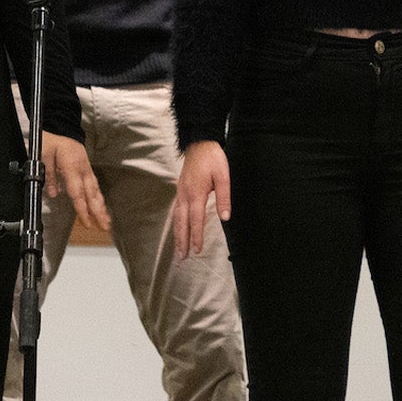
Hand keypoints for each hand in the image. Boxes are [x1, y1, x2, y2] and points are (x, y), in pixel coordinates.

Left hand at [44, 133, 109, 232]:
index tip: (87, 222)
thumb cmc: (52, 140)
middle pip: (92, 194)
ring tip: (107, 222)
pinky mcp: (87, 170)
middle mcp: (83, 169)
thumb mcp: (43, 155)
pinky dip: (100, 199)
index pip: (78, 192)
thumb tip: (54, 193)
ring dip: (101, 207)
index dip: (82, 209)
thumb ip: (49, 174)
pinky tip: (102, 208)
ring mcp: (87, 169)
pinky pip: (95, 186)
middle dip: (98, 212)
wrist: (62, 126)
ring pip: (96, 191)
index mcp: (72, 166)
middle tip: (104, 227)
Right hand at [173, 139, 230, 259]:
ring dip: (177, 235)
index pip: (196, 220)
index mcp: (196, 193)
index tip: (197, 250)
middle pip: (182, 223)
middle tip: (182, 258)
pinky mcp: (180, 189)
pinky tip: (177, 229)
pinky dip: (176, 223)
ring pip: (177, 218)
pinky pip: (176, 210)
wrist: (199, 142)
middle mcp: (185, 195)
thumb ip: (224, 197)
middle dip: (182, 241)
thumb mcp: (223, 176)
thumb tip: (225, 217)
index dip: (196, 236)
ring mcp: (180, 192)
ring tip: (178, 249)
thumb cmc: (213, 158)